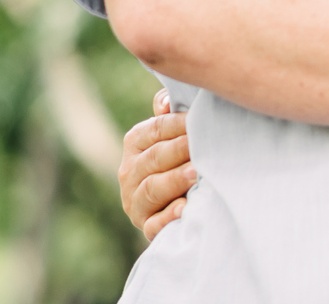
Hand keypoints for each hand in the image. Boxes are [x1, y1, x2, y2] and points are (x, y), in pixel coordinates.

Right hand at [119, 88, 196, 240]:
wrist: (181, 197)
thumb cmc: (182, 153)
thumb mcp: (174, 130)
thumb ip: (169, 112)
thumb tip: (166, 103)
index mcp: (135, 142)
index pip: (154, 129)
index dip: (178, 124)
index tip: (198, 120)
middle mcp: (129, 172)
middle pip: (154, 158)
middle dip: (179, 150)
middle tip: (199, 145)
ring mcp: (135, 201)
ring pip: (152, 189)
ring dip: (174, 180)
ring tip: (197, 173)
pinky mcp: (146, 226)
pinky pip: (154, 224)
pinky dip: (168, 216)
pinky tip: (185, 208)